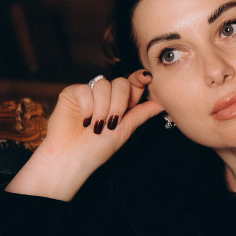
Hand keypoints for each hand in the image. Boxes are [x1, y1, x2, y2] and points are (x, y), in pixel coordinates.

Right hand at [6, 71, 162, 200]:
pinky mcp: (73, 93)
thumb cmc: (97, 148)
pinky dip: (86, 107)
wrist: (73, 157)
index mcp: (120, 103)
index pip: (132, 83)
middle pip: (120, 82)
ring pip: (103, 85)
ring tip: (96, 126)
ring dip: (102, 108)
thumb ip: (142, 113)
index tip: (146, 78)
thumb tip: (162, 103)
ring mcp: (90, 93)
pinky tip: (83, 121)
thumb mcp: (125, 130)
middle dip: (119, 103)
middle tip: (111, 123)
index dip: (139, 79)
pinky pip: (85, 89)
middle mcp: (106, 96)